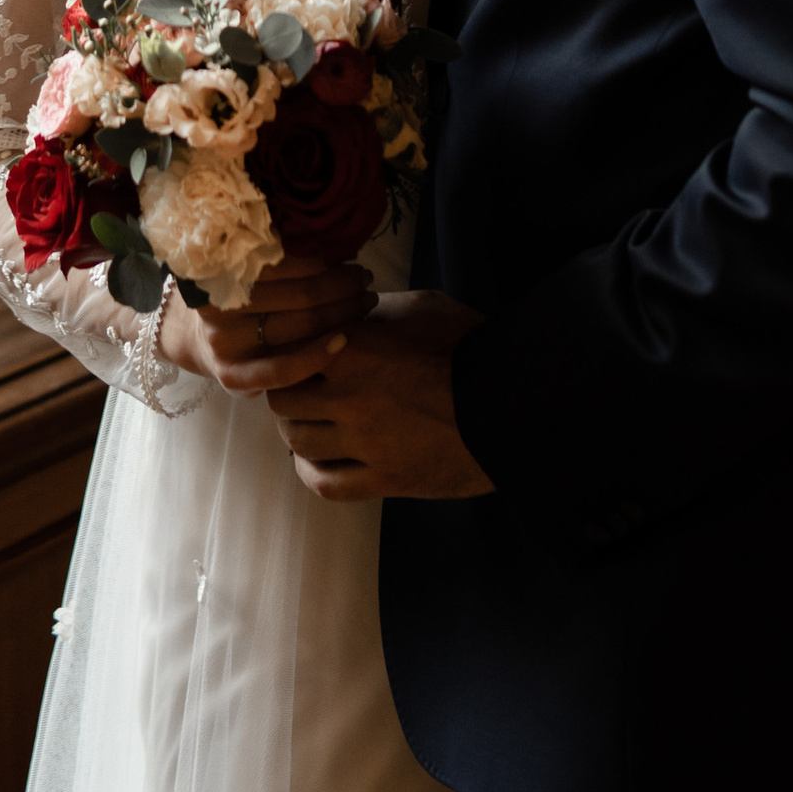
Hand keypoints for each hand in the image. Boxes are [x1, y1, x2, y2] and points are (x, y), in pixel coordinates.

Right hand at [155, 250, 373, 396]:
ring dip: (341, 313)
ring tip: (365, 302)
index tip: (352, 259)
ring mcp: (225, 344)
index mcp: (222, 268)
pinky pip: (283, 370)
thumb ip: (273, 251)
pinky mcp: (233, 377)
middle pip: (299, 295)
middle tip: (366, 280)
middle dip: (342, 286)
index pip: (287, 263)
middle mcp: (219, 306)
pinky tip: (344, 341)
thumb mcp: (244, 265)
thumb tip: (330, 233)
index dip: (325, 261)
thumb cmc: (236, 294)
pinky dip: (317, 355)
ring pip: (299, 327)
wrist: (198, 340)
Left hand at [266, 288, 492, 501]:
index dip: (289, 350)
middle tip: (299, 387)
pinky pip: (326, 484)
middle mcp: (349, 398)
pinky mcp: (384, 481)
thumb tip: (341, 308)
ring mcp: (365, 444)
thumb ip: (371, 308)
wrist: (509, 402)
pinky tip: (312, 462)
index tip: (296, 350)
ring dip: (296, 430)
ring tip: (308, 421)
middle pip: (283, 400)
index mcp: (352, 350)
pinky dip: (310, 473)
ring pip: (298, 443)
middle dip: (287, 391)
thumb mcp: (418, 307)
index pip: (289, 352)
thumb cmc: (466, 344)